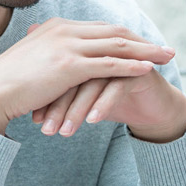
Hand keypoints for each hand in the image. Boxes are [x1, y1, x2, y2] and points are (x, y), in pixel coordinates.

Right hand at [0, 19, 173, 134]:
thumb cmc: (9, 83)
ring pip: (117, 46)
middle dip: (144, 41)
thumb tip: (59, 61)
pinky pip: (108, 64)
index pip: (102, 28)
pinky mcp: (69, 66)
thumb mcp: (33, 61)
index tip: (146, 44)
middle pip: (115, 32)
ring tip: (167, 58)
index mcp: (58, 27)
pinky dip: (131, 66)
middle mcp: (65, 30)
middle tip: (167, 49)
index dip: (127, 36)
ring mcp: (68, 46)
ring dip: (146, 51)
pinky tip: (149, 70)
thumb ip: (50, 55)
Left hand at [31, 62, 185, 143]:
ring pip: (93, 82)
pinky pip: (116, 87)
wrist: (155, 110)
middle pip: (73, 75)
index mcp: (87, 54)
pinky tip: (92, 122)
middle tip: (45, 129)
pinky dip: (102, 104)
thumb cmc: (116, 102)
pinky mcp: (140, 71)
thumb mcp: (86, 99)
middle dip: (58, 104)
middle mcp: (103, 53)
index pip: (59, 72)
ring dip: (78, 109)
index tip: (34, 121)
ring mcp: (122, 59)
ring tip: (65, 132)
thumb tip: (31, 106)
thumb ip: (61, 97)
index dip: (46, 97)